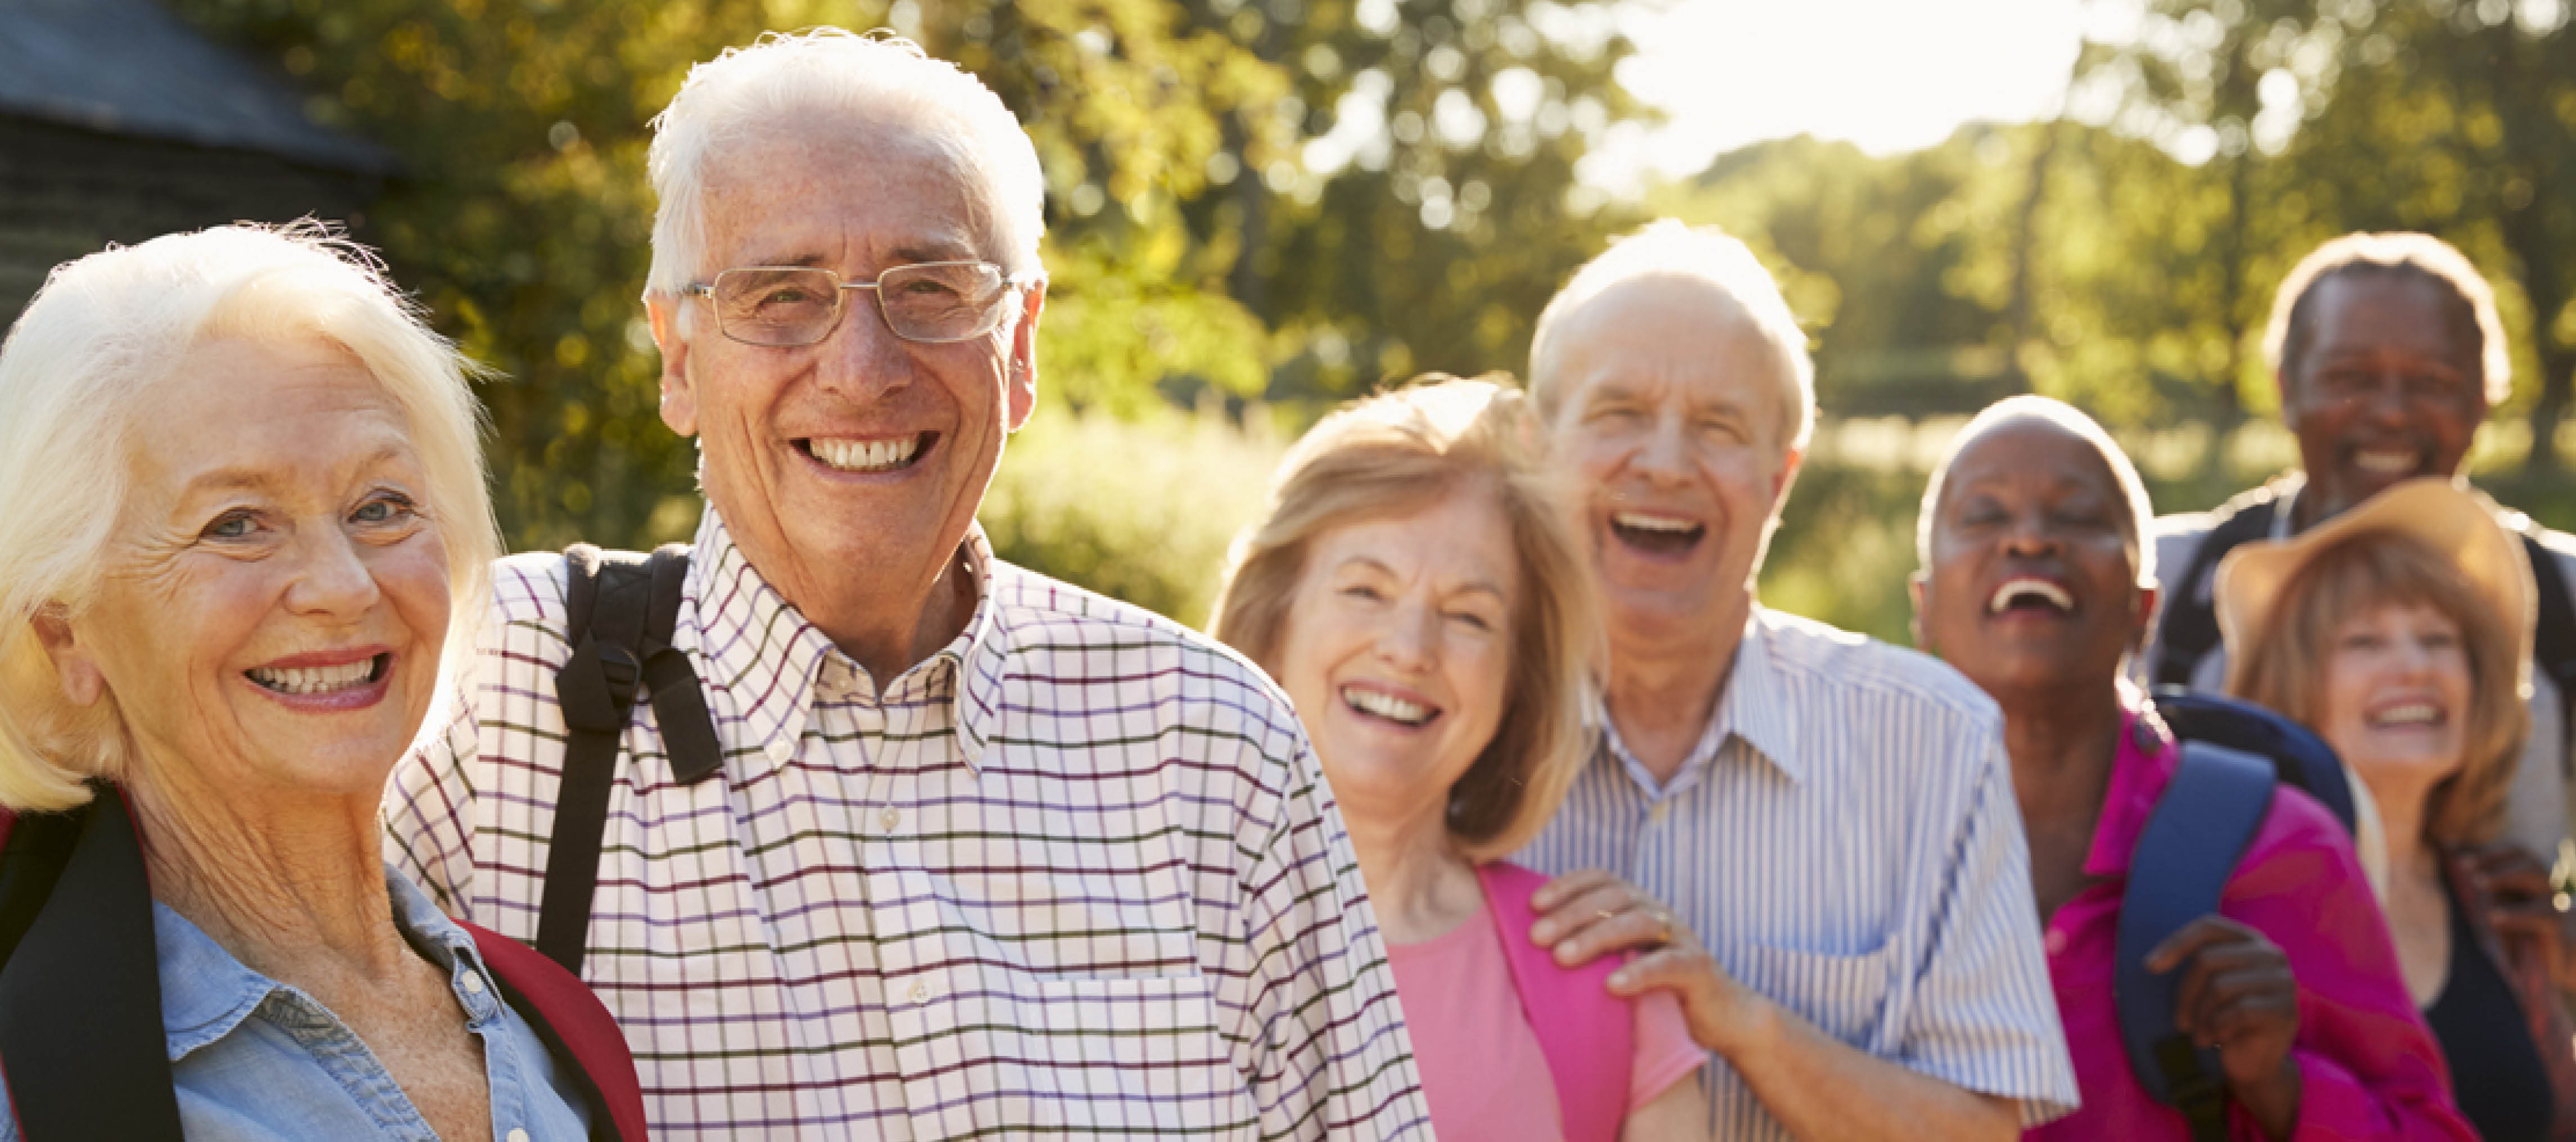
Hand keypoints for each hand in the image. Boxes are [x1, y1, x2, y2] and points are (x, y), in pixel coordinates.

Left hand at [1530, 869, 1759, 1054]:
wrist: (1718, 1015)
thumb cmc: (1653, 987)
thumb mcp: (1617, 959)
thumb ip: (1587, 945)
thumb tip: (1530, 941)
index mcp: (1635, 903)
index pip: (1600, 879)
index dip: (1566, 885)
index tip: (1532, 904)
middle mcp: (1657, 911)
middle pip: (1612, 899)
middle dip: (1571, 915)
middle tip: (1536, 937)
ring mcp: (1680, 936)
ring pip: (1637, 924)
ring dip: (1596, 938)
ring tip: (1562, 958)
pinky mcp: (1698, 967)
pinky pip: (1668, 964)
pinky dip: (1638, 973)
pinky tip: (1611, 986)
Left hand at [2144, 915, 2300, 1137]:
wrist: (2257, 1063)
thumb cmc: (2225, 1019)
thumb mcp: (2209, 986)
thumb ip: (2195, 964)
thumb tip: (2152, 963)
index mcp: (2251, 940)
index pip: (2209, 926)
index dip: (2176, 942)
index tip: (2150, 967)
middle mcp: (2271, 954)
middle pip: (2208, 960)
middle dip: (2185, 994)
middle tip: (2181, 1023)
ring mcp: (2282, 981)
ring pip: (2220, 987)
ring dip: (2201, 1016)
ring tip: (2199, 1035)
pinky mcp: (2285, 1009)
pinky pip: (2238, 1011)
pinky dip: (2218, 1028)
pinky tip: (2216, 1040)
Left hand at [2460, 842, 2575, 988]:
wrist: (2556, 964)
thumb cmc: (2524, 931)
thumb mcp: (2501, 903)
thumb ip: (2483, 881)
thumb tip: (2450, 848)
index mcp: (2533, 878)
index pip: (2518, 852)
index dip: (2492, 852)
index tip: (2462, 859)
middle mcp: (2547, 886)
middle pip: (2529, 859)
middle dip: (2497, 860)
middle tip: (2467, 867)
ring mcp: (2557, 904)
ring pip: (2539, 879)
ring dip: (2507, 877)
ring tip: (2479, 883)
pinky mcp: (2560, 926)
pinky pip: (2542, 914)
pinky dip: (2517, 914)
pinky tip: (2494, 918)